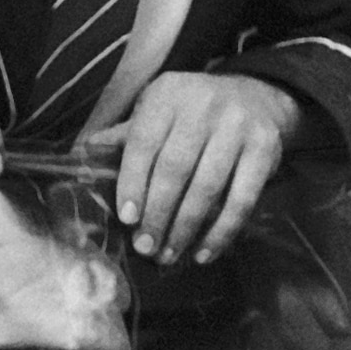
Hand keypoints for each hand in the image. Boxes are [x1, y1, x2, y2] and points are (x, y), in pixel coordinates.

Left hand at [104, 70, 302, 263]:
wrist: (256, 97)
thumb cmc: (191, 112)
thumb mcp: (157, 110)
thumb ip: (126, 134)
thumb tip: (84, 152)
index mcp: (168, 95)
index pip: (144, 143)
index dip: (133, 182)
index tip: (127, 218)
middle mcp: (203, 107)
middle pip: (175, 169)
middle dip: (158, 213)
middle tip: (145, 246)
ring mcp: (238, 127)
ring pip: (208, 187)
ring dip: (186, 228)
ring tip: (168, 254)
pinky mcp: (266, 150)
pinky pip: (243, 199)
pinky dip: (223, 231)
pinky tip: (204, 252)